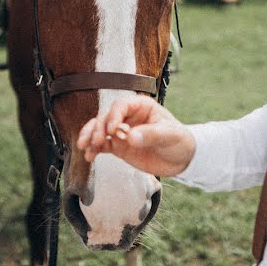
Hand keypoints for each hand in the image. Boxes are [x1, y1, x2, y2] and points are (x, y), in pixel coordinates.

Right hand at [76, 95, 195, 176]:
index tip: (113, 130)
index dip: (114, 116)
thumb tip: (130, 137)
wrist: (181, 160)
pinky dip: (94, 149)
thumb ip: (151, 135)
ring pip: (100, 129)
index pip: (121, 105)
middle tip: (98, 140)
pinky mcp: (119, 146)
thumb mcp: (169, 135)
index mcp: (141, 106)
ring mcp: (122, 132)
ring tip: (84, 146)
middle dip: (99, 128)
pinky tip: (89, 156)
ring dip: (90, 136)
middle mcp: (128, 117)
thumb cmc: (179, 140)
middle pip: (106, 117)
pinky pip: (102, 145)